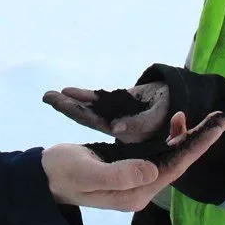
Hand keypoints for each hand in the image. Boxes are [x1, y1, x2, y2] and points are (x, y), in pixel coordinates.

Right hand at [42, 110, 224, 211]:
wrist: (46, 178)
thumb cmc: (63, 172)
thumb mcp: (87, 173)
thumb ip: (118, 175)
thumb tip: (152, 170)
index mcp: (136, 192)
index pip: (176, 167)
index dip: (199, 144)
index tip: (219, 125)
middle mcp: (142, 188)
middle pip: (180, 162)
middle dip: (202, 139)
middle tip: (223, 117)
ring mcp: (137, 179)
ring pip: (172, 157)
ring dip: (189, 138)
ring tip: (206, 118)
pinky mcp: (131, 168)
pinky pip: (160, 153)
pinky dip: (171, 137)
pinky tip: (175, 123)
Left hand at [43, 83, 170, 142]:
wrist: (177, 100)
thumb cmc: (170, 111)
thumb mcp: (157, 116)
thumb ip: (139, 123)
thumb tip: (116, 128)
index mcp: (125, 133)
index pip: (99, 123)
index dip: (83, 114)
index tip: (64, 104)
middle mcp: (117, 127)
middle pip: (88, 117)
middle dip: (68, 107)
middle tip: (47, 97)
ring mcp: (115, 117)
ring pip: (89, 111)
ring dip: (70, 102)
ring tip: (48, 95)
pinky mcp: (116, 108)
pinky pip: (96, 101)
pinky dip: (83, 96)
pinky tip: (66, 91)